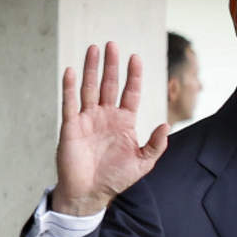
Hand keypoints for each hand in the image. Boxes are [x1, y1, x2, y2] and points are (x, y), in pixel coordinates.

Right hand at [53, 42, 168, 215]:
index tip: (135, 57)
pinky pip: (70, 103)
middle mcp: (106, 116)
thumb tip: (166, 125)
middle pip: (110, 84)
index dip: (133, 76)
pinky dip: (70, 87)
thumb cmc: (116, 178)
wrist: (91, 193)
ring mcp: (88, 119)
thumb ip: (155, 144)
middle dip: (112, 65)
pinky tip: (71, 71)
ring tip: (93, 48)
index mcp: (124, 122)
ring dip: (92, 68)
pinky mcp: (71, 126)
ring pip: (90, 88)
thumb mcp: (143, 162)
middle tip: (112, 44)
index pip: (130, 93)